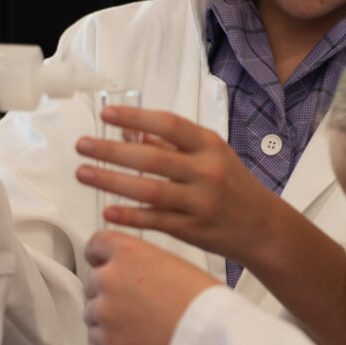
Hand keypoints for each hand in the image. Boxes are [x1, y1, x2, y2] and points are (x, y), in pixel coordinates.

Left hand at [74, 107, 278, 265]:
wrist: (262, 226)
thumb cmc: (233, 186)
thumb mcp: (212, 156)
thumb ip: (174, 145)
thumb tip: (132, 132)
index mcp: (210, 146)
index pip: (168, 125)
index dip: (135, 117)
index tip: (106, 115)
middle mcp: (206, 171)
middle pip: (151, 159)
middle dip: (111, 151)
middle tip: (83, 145)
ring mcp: (200, 202)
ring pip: (149, 190)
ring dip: (111, 181)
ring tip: (84, 173)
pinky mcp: (193, 229)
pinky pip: (155, 220)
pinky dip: (130, 216)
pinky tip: (107, 210)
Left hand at [83, 231, 219, 344]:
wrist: (207, 332)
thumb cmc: (200, 299)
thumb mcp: (169, 261)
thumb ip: (140, 261)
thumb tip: (128, 269)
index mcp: (128, 252)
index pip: (95, 244)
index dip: (98, 255)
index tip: (97, 262)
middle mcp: (111, 277)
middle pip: (93, 279)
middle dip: (109, 290)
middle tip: (134, 300)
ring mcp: (106, 309)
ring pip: (92, 309)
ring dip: (108, 314)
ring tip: (138, 319)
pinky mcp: (108, 338)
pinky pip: (96, 335)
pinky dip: (110, 336)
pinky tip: (134, 333)